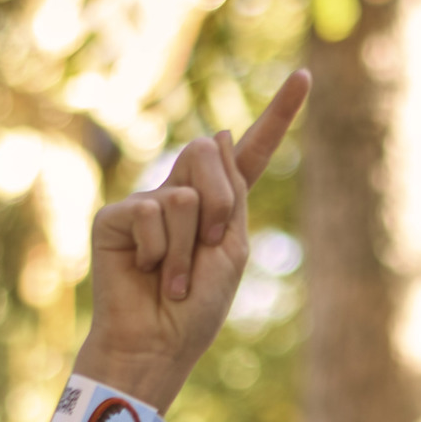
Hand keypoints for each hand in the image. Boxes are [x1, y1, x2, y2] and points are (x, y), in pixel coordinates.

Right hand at [74, 70, 307, 410]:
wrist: (156, 344)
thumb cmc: (195, 308)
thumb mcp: (230, 249)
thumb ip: (230, 193)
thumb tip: (218, 133)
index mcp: (217, 203)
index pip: (248, 152)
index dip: (278, 115)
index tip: (305, 77)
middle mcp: (179, 193)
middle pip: (207, 152)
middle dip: (219, 202)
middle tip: (208, 246)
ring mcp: (144, 203)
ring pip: (185, 192)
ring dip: (187, 245)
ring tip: (171, 278)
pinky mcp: (115, 217)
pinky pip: (152, 212)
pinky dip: (159, 252)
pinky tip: (146, 273)